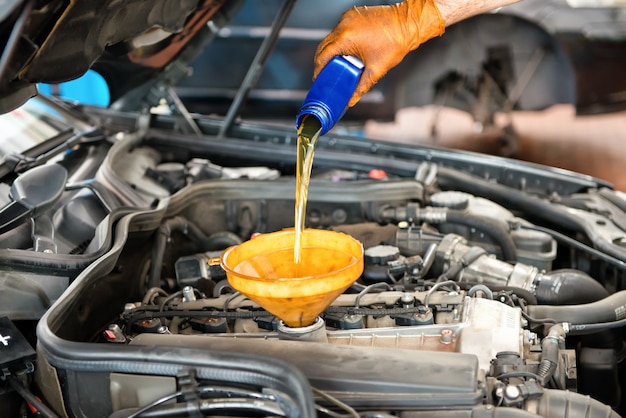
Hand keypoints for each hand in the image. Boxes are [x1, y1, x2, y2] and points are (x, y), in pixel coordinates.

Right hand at [314, 0, 443, 106]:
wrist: (408, 23)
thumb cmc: (396, 42)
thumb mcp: (376, 70)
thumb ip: (361, 87)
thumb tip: (352, 100)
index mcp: (346, 38)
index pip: (323, 55)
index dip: (318, 69)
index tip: (318, 78)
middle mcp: (344, 25)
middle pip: (324, 45)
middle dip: (322, 60)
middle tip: (325, 74)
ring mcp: (348, 17)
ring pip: (332, 36)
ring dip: (332, 49)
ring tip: (336, 63)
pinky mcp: (353, 13)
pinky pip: (341, 28)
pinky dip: (341, 39)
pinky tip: (347, 49)